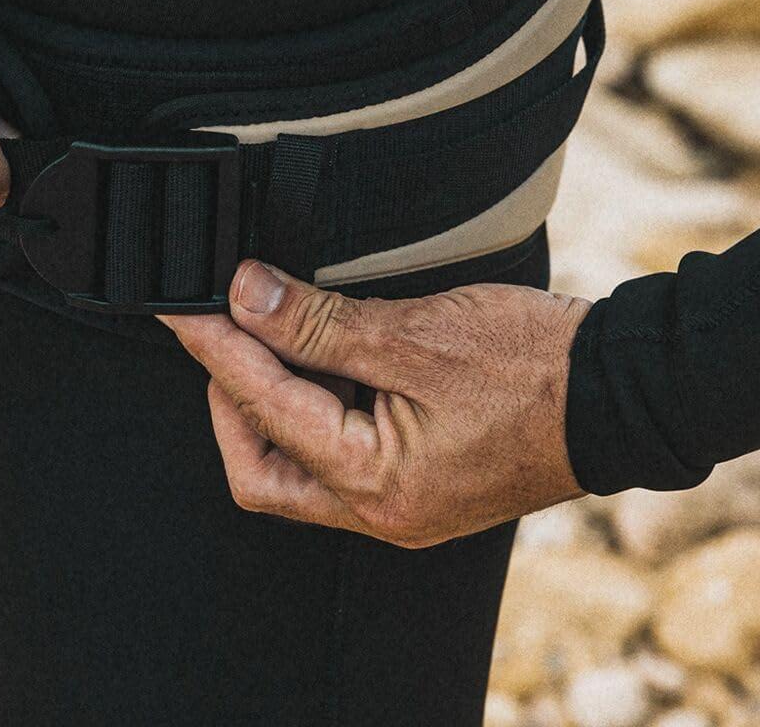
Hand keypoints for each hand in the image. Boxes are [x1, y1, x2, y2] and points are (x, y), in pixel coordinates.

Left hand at [158, 261, 590, 546]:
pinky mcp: (414, 481)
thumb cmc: (535, 363)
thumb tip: (246, 294)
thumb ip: (319, 322)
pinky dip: (310, 410)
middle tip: (217, 336)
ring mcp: (398, 502)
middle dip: (227, 403)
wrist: (620, 388)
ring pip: (294, 468)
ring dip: (267, 406)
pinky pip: (335, 457)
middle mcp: (381, 510)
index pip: (264, 410)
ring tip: (260, 337)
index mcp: (377, 483)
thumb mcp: (414, 332)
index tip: (184, 309)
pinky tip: (309, 360)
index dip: (216, 350)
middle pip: (262, 472)